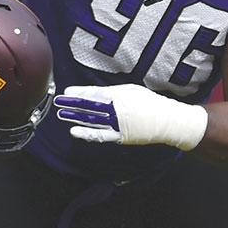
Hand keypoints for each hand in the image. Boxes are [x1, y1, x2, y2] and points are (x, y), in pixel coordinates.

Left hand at [55, 84, 208, 148]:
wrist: (168, 121)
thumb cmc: (151, 103)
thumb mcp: (132, 90)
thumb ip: (113, 92)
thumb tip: (94, 93)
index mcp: (120, 96)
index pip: (94, 94)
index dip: (79, 93)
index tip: (67, 92)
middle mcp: (118, 110)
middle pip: (90, 107)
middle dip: (72, 104)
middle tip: (58, 102)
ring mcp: (119, 124)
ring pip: (92, 121)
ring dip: (75, 117)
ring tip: (62, 114)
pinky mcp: (121, 136)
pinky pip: (101, 136)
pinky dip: (87, 134)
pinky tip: (75, 131)